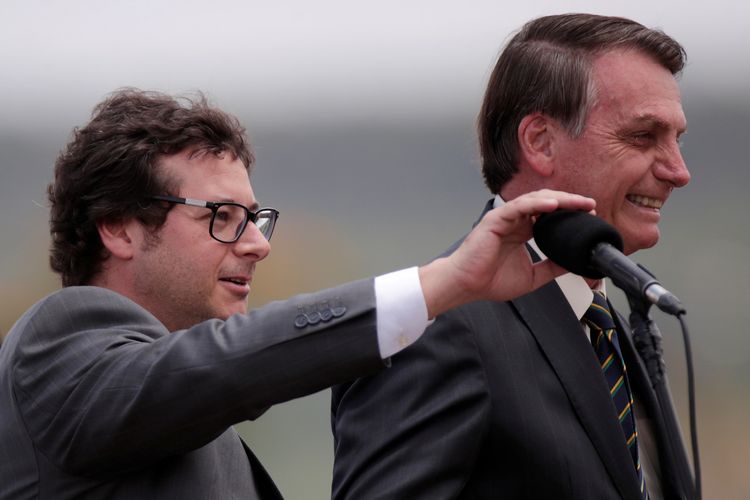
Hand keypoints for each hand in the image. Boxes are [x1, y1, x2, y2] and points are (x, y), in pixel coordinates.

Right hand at [418, 190, 595, 317]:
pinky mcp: (495, 220)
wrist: (467, 285)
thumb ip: (552, 267)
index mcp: (523, 231)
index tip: (590, 216)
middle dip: (570, 202)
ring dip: (559, 199)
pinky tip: (554, 205)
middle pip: (546, 203)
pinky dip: (537, 204)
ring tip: (578, 202)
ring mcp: (505, 218)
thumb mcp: (532, 277)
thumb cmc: (490, 280)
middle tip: (590, 205)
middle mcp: (515, 221)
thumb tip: (574, 263)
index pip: (550, 215)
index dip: (570, 213)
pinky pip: (519, 206)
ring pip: (535, 200)